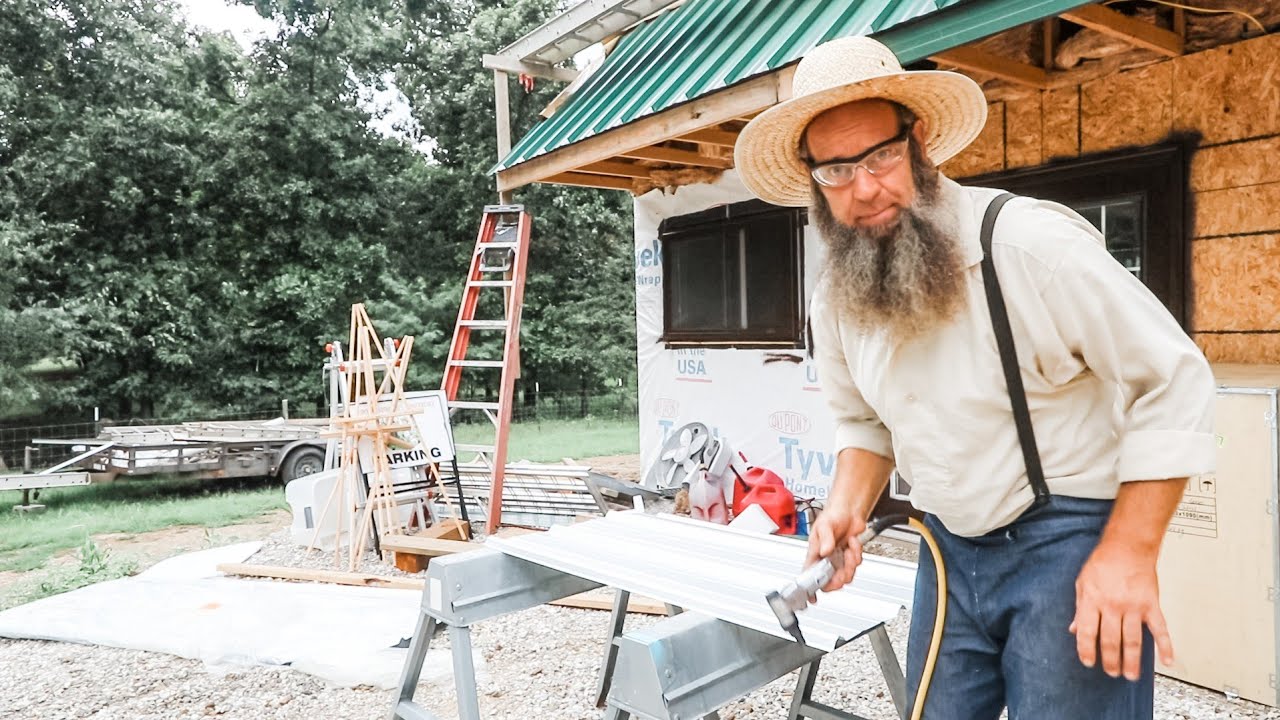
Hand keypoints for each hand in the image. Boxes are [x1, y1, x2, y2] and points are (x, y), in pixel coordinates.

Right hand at [804, 507, 865, 591]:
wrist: (849, 511)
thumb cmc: (832, 516)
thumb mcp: (824, 525)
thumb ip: (825, 539)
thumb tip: (824, 552)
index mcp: (815, 554)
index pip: (809, 576)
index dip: (810, 590)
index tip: (813, 598)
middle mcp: (826, 560)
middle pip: (830, 582)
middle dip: (839, 578)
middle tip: (843, 571)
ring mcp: (839, 560)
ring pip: (845, 576)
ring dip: (850, 564)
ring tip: (849, 551)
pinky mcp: (850, 558)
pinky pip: (856, 565)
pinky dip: (857, 554)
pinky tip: (852, 544)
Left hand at [1070, 540, 1173, 680]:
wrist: (1128, 546)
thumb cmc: (1104, 562)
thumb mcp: (1082, 583)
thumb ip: (1080, 608)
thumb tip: (1075, 629)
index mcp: (1093, 600)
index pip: (1087, 632)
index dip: (1086, 650)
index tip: (1088, 662)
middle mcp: (1112, 606)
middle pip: (1111, 641)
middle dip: (1110, 661)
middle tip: (1111, 672)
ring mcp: (1134, 607)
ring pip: (1133, 640)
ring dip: (1132, 661)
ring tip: (1131, 675)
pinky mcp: (1151, 605)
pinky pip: (1159, 629)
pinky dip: (1165, 646)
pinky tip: (1166, 660)